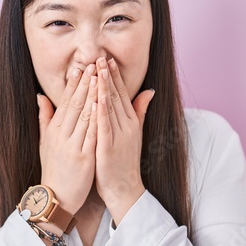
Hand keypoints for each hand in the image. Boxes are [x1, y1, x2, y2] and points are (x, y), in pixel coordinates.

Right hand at [36, 62, 98, 212]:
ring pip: (83, 116)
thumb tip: (40, 96)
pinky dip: (96, 118)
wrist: (56, 198)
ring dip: (92, 95)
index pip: (64, 102)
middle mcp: (61, 135)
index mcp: (54, 131)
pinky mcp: (83, 158)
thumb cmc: (54, 169)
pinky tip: (101, 105)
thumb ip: (44, 118)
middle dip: (84, 83)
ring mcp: (72, 146)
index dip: (72, 84)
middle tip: (93, 64)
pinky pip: (91, 134)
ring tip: (99, 77)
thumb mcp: (45, 143)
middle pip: (74, 104)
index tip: (80, 68)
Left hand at [93, 56, 155, 218]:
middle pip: (116, 96)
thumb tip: (149, 91)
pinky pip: (104, 126)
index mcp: (130, 122)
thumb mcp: (135, 134)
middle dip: (107, 75)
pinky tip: (96, 98)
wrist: (125, 190)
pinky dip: (100, 111)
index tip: (106, 59)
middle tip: (100, 56)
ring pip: (110, 107)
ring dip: (103, 87)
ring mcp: (118, 136)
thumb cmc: (124, 163)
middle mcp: (126, 126)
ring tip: (97, 69)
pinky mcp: (109, 147)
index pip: (121, 94)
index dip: (113, 76)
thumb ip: (140, 112)